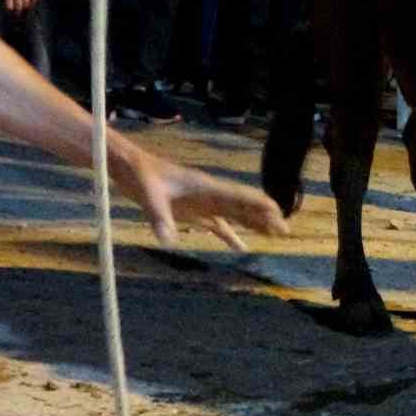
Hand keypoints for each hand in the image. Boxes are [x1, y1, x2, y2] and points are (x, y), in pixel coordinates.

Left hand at [114, 150, 289, 248]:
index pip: (241, 197)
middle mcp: (211, 195)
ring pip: (236, 215)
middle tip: (285, 232)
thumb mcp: (149, 196)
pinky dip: (230, 236)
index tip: (279, 216)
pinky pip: (218, 225)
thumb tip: (167, 242)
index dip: (261, 206)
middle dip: (265, 218)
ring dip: (254, 224)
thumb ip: (160, 218)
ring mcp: (204, 203)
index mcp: (207, 187)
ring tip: (273, 235)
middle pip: (244, 207)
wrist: (130, 167)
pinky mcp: (194, 212)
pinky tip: (240, 248)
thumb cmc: (141, 176)